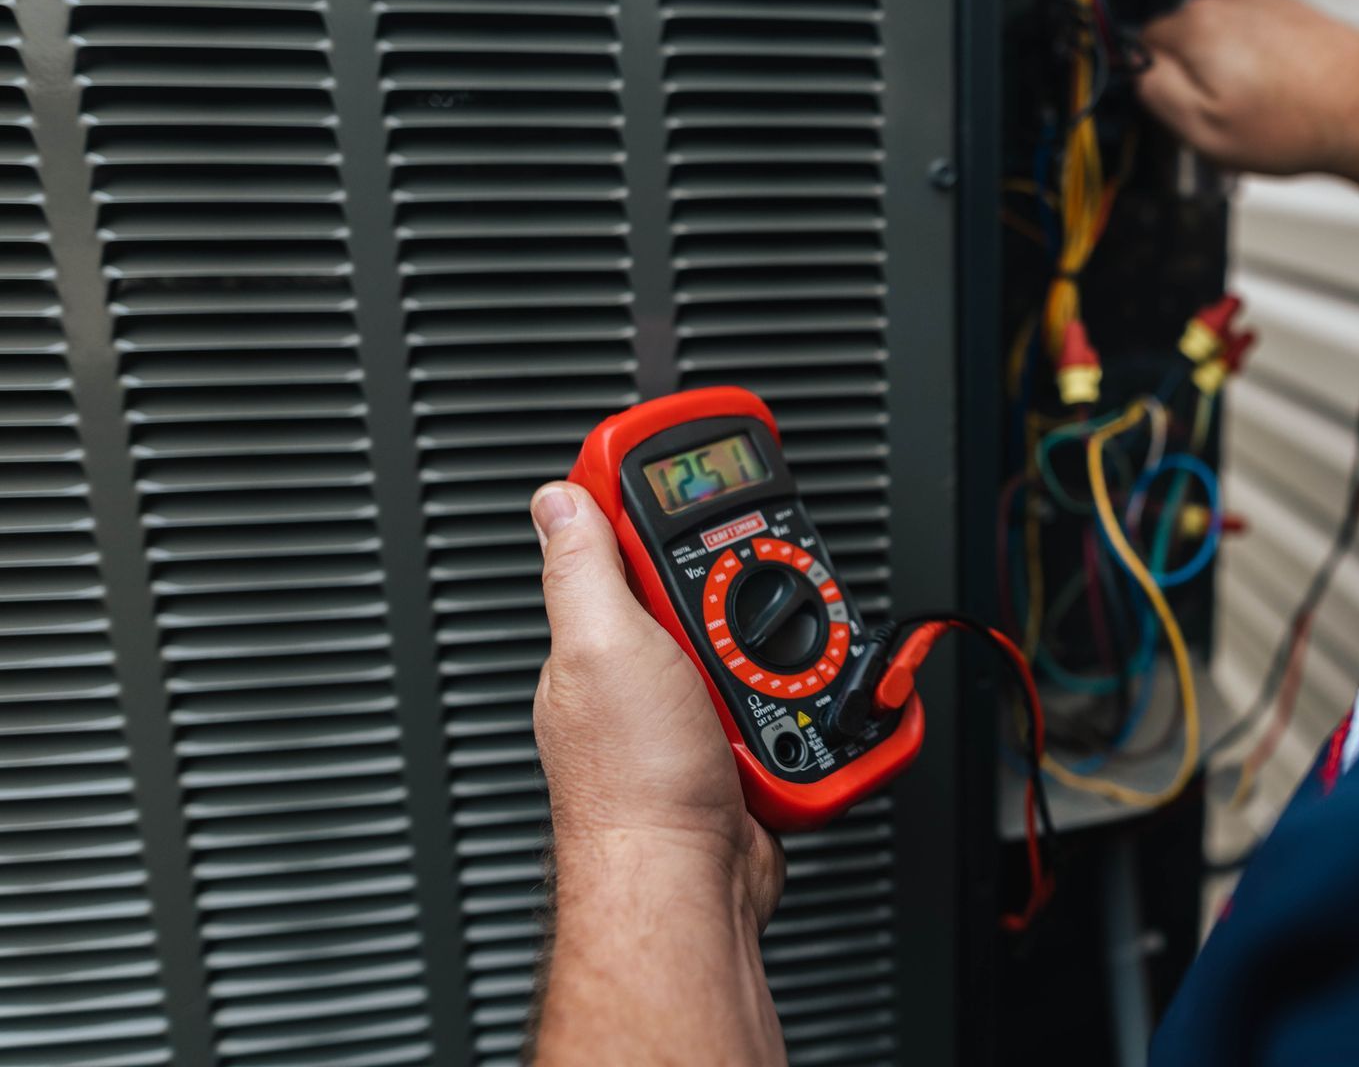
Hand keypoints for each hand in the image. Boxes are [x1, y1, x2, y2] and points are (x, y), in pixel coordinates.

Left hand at [530, 481, 783, 928]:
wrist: (691, 881)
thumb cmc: (634, 783)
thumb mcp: (600, 647)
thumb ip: (581, 569)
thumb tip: (557, 498)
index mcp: (594, 639)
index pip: (621, 542)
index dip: (654, 507)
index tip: (693, 481)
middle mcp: (635, 672)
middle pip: (699, 586)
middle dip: (735, 589)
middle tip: (731, 615)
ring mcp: (687, 709)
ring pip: (748, 638)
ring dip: (772, 649)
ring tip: (758, 675)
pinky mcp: (735, 742)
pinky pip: (781, 693)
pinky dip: (797, 697)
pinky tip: (783, 709)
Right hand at [1138, 0, 1358, 182]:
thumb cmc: (1299, 125)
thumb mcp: (1203, 130)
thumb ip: (1154, 91)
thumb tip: (1135, 68)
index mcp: (1196, 26)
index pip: (1142, 45)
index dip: (1156, 85)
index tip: (1179, 110)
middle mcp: (1227, 2)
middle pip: (1182, 40)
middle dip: (1194, 77)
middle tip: (1222, 118)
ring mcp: (1262, 2)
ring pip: (1219, 40)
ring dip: (1228, 71)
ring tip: (1258, 109)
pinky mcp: (1290, 12)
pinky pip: (1254, 39)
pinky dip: (1258, 64)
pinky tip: (1279, 95)